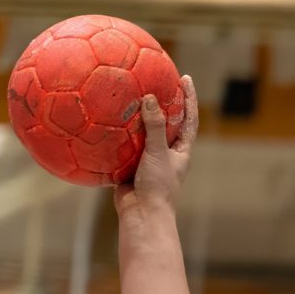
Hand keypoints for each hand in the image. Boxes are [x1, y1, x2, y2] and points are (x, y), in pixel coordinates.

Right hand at [115, 75, 198, 219]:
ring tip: (128, 93)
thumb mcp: (158, 152)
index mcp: (180, 150)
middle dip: (162, 102)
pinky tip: (105, 118)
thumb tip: (150, 98)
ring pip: (143, 132)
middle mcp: (166, 152)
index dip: (189, 98)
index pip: (189, 118)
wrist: (141, 214)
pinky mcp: (130, 164)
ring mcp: (148, 158)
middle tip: (154, 80)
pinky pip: (123, 143)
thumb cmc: (157, 186)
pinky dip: (117, 131)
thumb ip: (155, 126)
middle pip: (166, 121)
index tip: (185, 78)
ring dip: (137, 115)